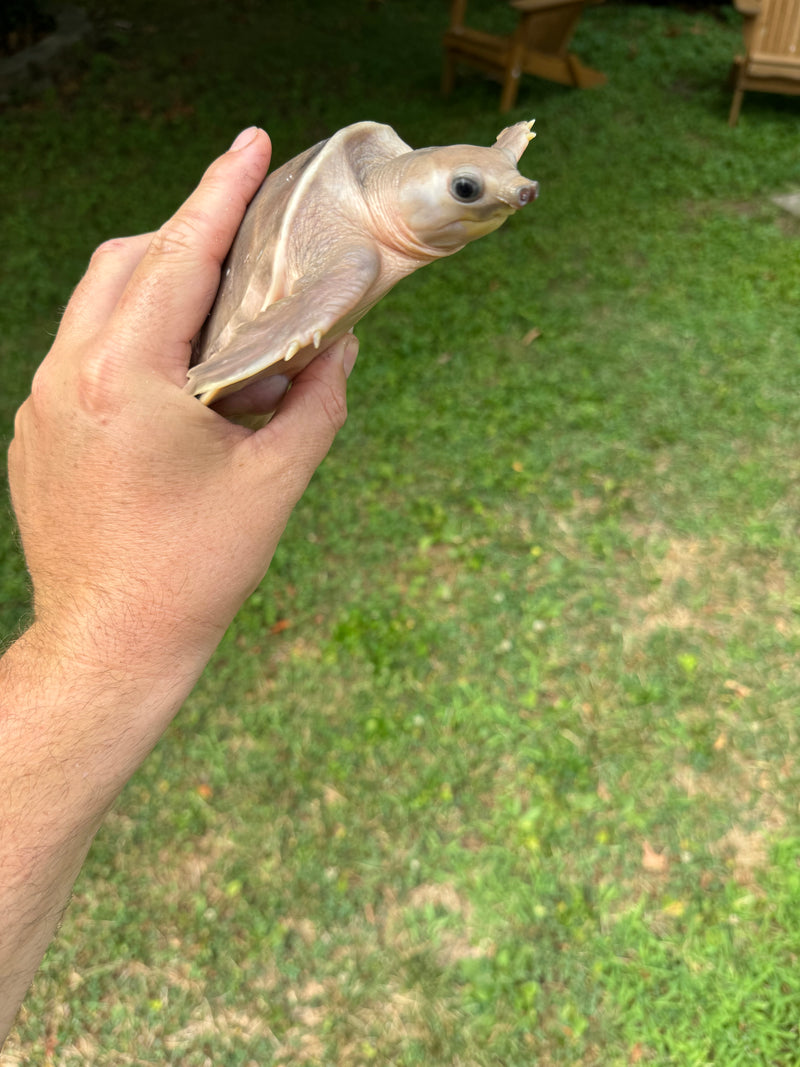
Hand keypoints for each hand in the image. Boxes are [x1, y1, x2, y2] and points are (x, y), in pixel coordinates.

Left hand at [8, 126, 357, 680]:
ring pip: (97, 304)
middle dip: (187, 235)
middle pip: (126, 261)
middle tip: (247, 240)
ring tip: (217, 308)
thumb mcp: (274, 481)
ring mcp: (42, 401)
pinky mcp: (36, 430)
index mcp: (126, 376)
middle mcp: (68, 374)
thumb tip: (344, 346)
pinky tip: (175, 375)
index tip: (251, 144)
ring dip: (156, 286)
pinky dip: (130, 337)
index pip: (178, 254)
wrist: (112, 642)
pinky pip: (82, 352)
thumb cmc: (193, 570)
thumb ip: (317, 401)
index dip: (220, 192)